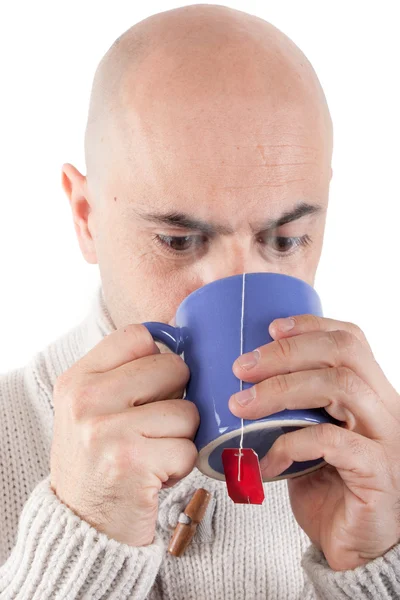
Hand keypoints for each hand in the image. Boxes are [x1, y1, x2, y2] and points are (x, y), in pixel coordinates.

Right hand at [51, 324, 198, 546]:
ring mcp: (107, 430)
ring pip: (187, 410)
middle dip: (177, 398)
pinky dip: (182, 465)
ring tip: (154, 452)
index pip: (137, 336)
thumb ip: (125, 374)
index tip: (157, 383)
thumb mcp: (92, 409)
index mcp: (77, 380)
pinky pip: (189, 448)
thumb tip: (180, 344)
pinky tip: (156, 474)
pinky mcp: (132, 461)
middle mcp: (87, 400)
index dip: (159, 355)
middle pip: (172, 367)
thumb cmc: (98, 460)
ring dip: (181, 436)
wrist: (83, 525)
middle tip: (154, 426)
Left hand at [229, 314, 399, 570]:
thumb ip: (290, 406)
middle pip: (343, 353)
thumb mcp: (307, 434)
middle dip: (286, 352)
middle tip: (241, 367)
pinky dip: (292, 443)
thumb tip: (238, 380)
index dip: (311, 325)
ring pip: (341, 387)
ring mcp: (386, 438)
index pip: (350, 339)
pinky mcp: (377, 472)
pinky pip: (334, 441)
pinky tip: (268, 460)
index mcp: (369, 392)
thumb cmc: (325, 485)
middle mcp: (385, 408)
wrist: (354, 547)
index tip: (270, 327)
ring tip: (241, 406)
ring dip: (282, 390)